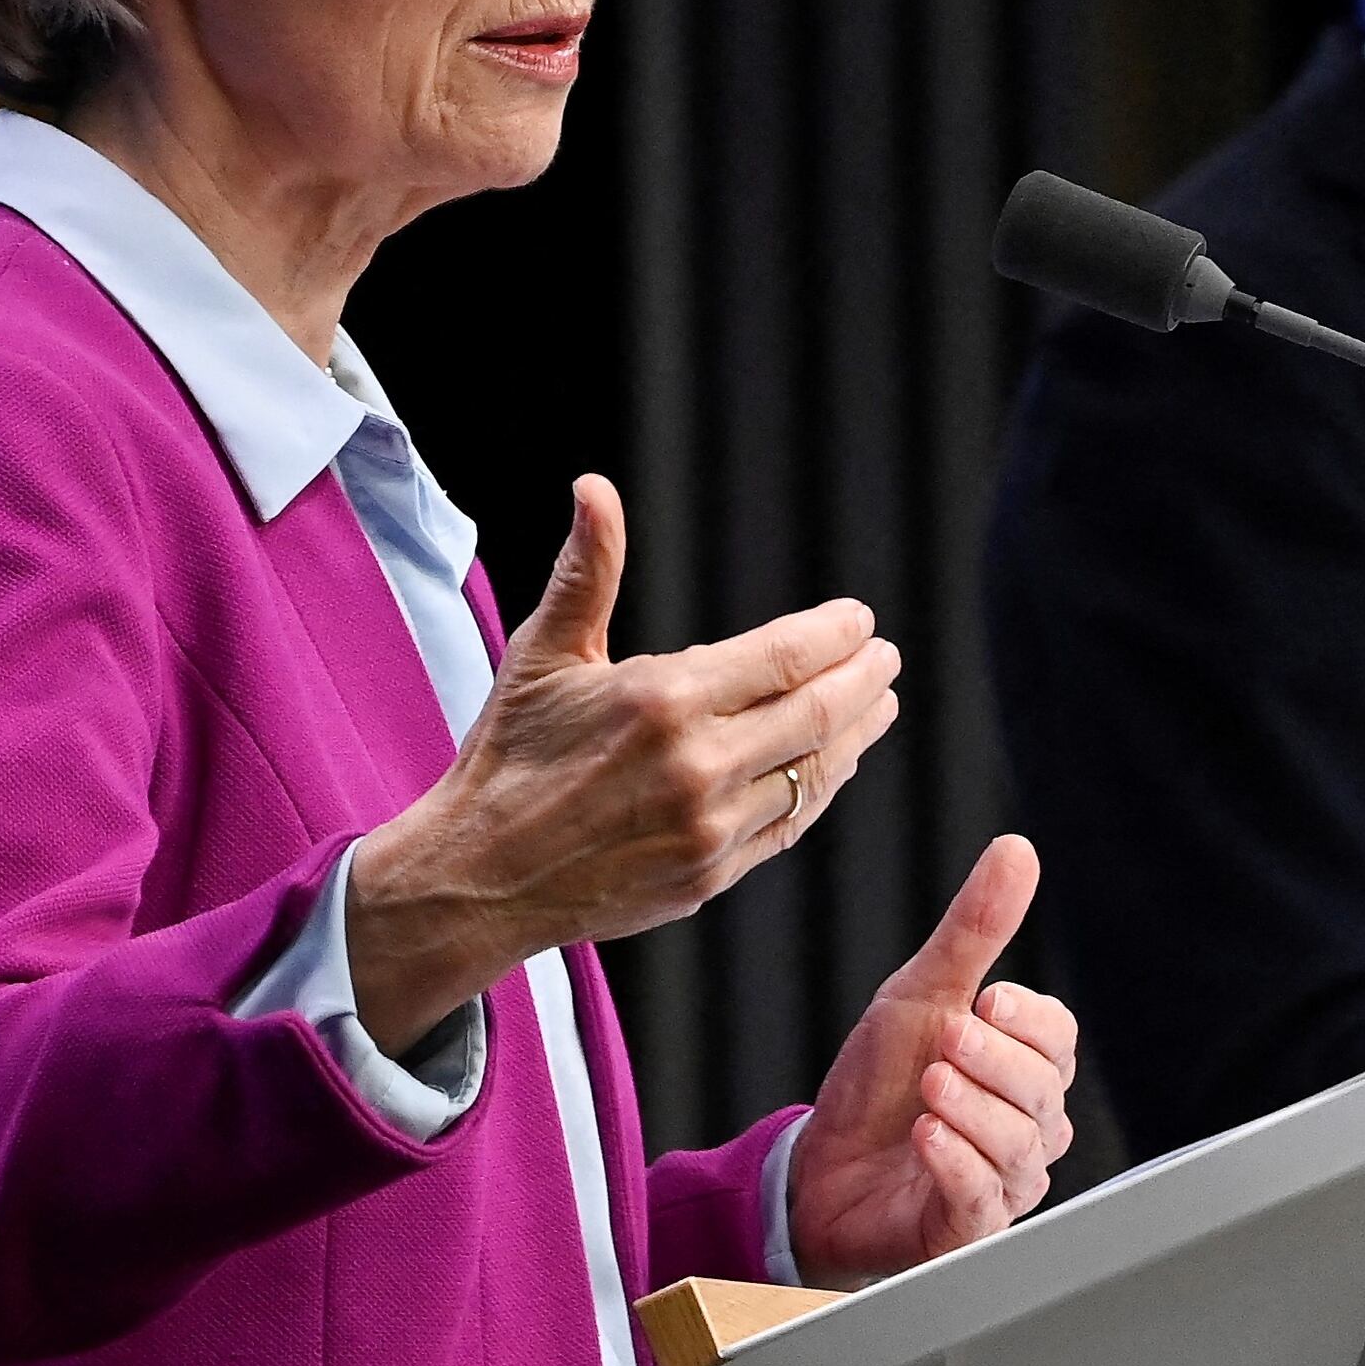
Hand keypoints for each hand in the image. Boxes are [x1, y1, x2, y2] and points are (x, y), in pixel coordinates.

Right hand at [344, 477, 900, 1046]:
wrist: (478, 876)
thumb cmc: (508, 756)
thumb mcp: (544, 653)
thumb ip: (589, 570)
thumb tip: (595, 488)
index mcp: (664, 700)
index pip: (787, 657)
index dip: (835, 634)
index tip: (861, 618)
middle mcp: (698, 765)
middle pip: (817, 712)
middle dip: (864, 679)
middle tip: (886, 657)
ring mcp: (709, 828)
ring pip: (814, 772)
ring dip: (857, 734)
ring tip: (879, 704)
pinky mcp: (710, 877)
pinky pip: (788, 825)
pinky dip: (820, 788)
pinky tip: (833, 764)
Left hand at [784, 837, 1081, 1288]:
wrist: (817, 1171)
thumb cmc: (880, 1085)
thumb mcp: (919, 995)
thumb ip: (973, 931)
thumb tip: (1017, 850)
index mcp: (1025, 1069)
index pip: (1058, 1036)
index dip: (1028, 1019)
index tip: (986, 998)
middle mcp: (1028, 1127)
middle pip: (1043, 1087)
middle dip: (993, 1059)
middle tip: (947, 1037)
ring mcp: (1004, 1182)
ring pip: (1019, 1143)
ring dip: (973, 1109)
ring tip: (930, 1088)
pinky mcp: (969, 1230)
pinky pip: (984, 1197)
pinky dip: (957, 1163)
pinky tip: (926, 1137)